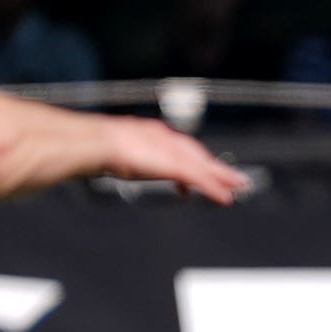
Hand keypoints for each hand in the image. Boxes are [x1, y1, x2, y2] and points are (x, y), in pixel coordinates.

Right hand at [87, 118, 254, 204]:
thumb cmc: (92, 147)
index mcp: (148, 133)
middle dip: (214, 166)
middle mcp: (164, 138)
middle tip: (232, 177)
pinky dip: (213, 188)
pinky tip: (224, 198)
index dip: (192, 158)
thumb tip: (104, 160)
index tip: (202, 168)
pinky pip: (200, 179)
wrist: (94, 143)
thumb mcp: (108, 151)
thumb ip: (115, 155)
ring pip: (203, 166)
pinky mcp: (174, 165)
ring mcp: (170, 151)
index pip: (177, 146)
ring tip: (237, 187)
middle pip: (196, 154)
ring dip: (221, 177)